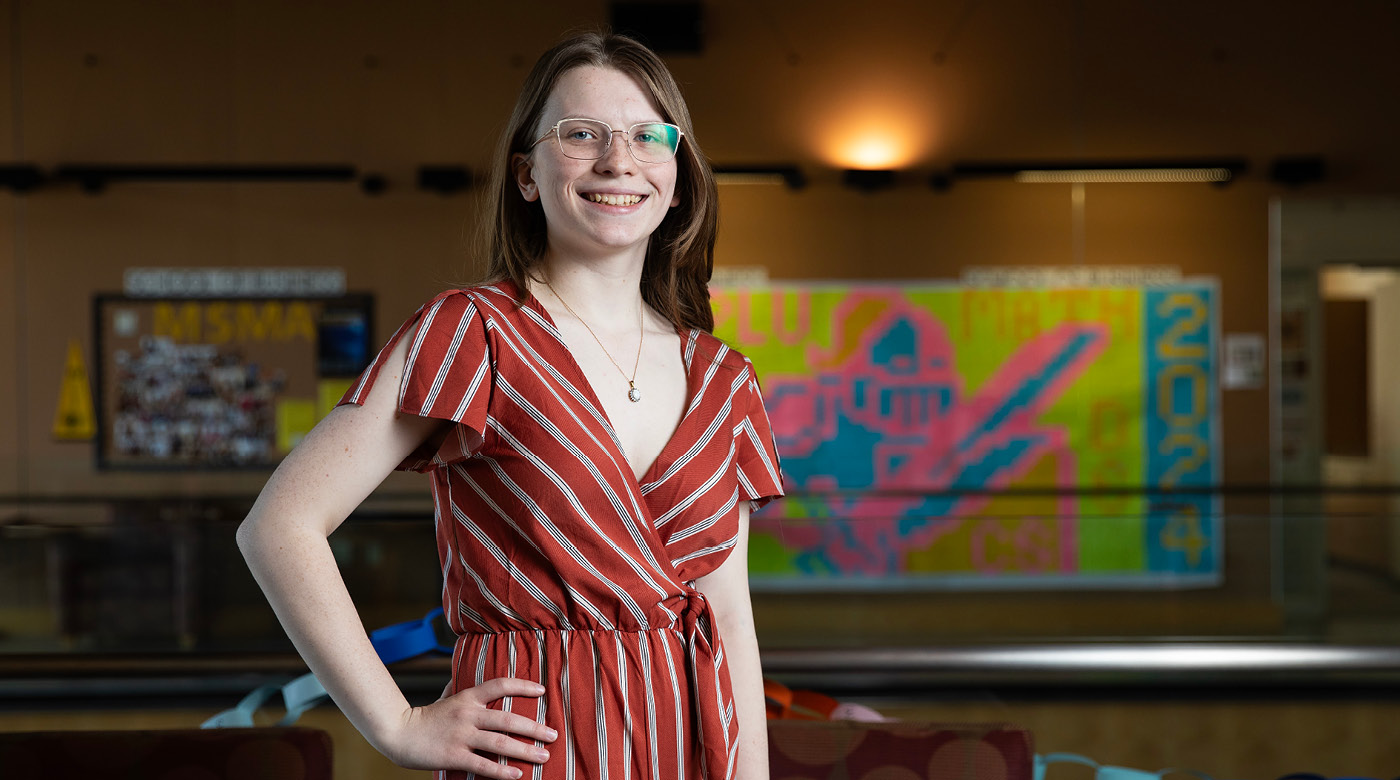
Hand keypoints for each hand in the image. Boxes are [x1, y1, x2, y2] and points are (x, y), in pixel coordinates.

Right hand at [378, 677, 556, 778]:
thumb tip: (468, 675)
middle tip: (553, 735)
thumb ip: (461, 690)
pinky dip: (502, 771)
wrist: (398, 733)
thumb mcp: (445, 698)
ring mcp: (461, 736)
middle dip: (534, 728)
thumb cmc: (425, 717)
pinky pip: (483, 765)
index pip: (500, 685)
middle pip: (508, 719)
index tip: (542, 690)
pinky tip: (518, 775)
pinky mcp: (454, 756)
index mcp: (468, 697)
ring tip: (544, 756)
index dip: (523, 685)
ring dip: (525, 751)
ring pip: (500, 744)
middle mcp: (468, 714)